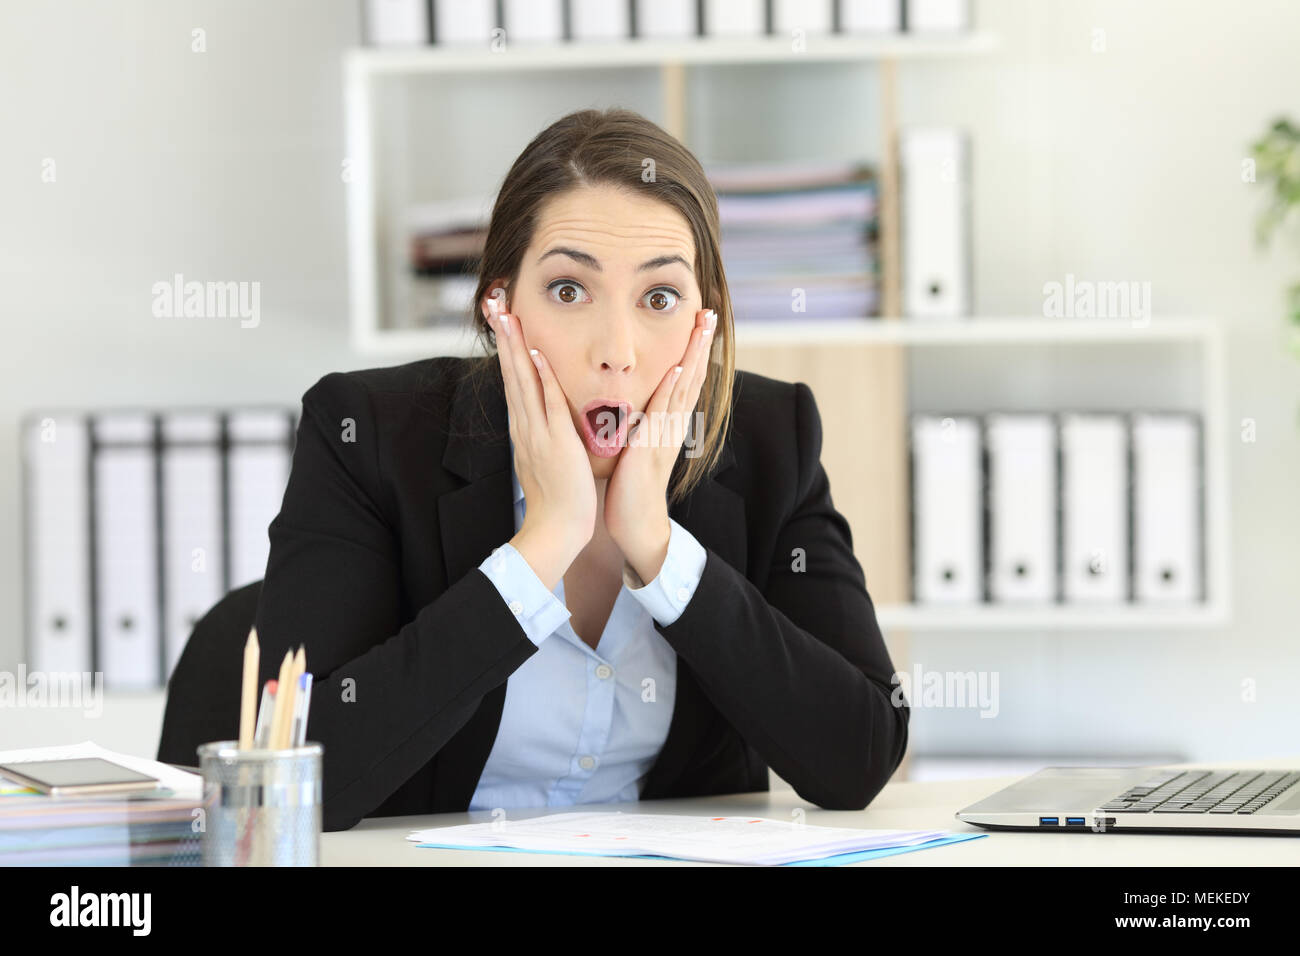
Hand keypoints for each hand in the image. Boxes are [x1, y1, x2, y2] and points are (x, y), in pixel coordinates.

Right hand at [489, 295, 596, 586]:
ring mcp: (537, 432)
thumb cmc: (558, 498)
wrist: (557, 529)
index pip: (514, 378)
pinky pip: (546, 404)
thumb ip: (546, 433)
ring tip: (506, 314)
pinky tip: (535, 354)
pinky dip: (540, 379)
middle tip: (494, 301)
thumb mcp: (547, 457)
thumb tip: (545, 415)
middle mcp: (526, 425)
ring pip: (522, 381)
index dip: (508, 347)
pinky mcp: (553, 442)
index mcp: (526, 427)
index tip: (503, 317)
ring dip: (515, 346)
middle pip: (511, 371)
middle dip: (503, 335)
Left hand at [604, 306, 715, 583]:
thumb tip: (634, 405)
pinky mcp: (652, 447)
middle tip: (711, 313)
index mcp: (669, 424)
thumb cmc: (629, 489)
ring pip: (684, 387)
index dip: (694, 351)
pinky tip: (680, 368)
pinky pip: (665, 412)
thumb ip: (640, 425)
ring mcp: (666, 435)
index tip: (700, 324)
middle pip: (693, 376)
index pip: (685, 380)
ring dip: (694, 355)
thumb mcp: (637, 447)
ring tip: (704, 326)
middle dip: (701, 344)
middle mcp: (673, 426)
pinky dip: (674, 389)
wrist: (635, 524)